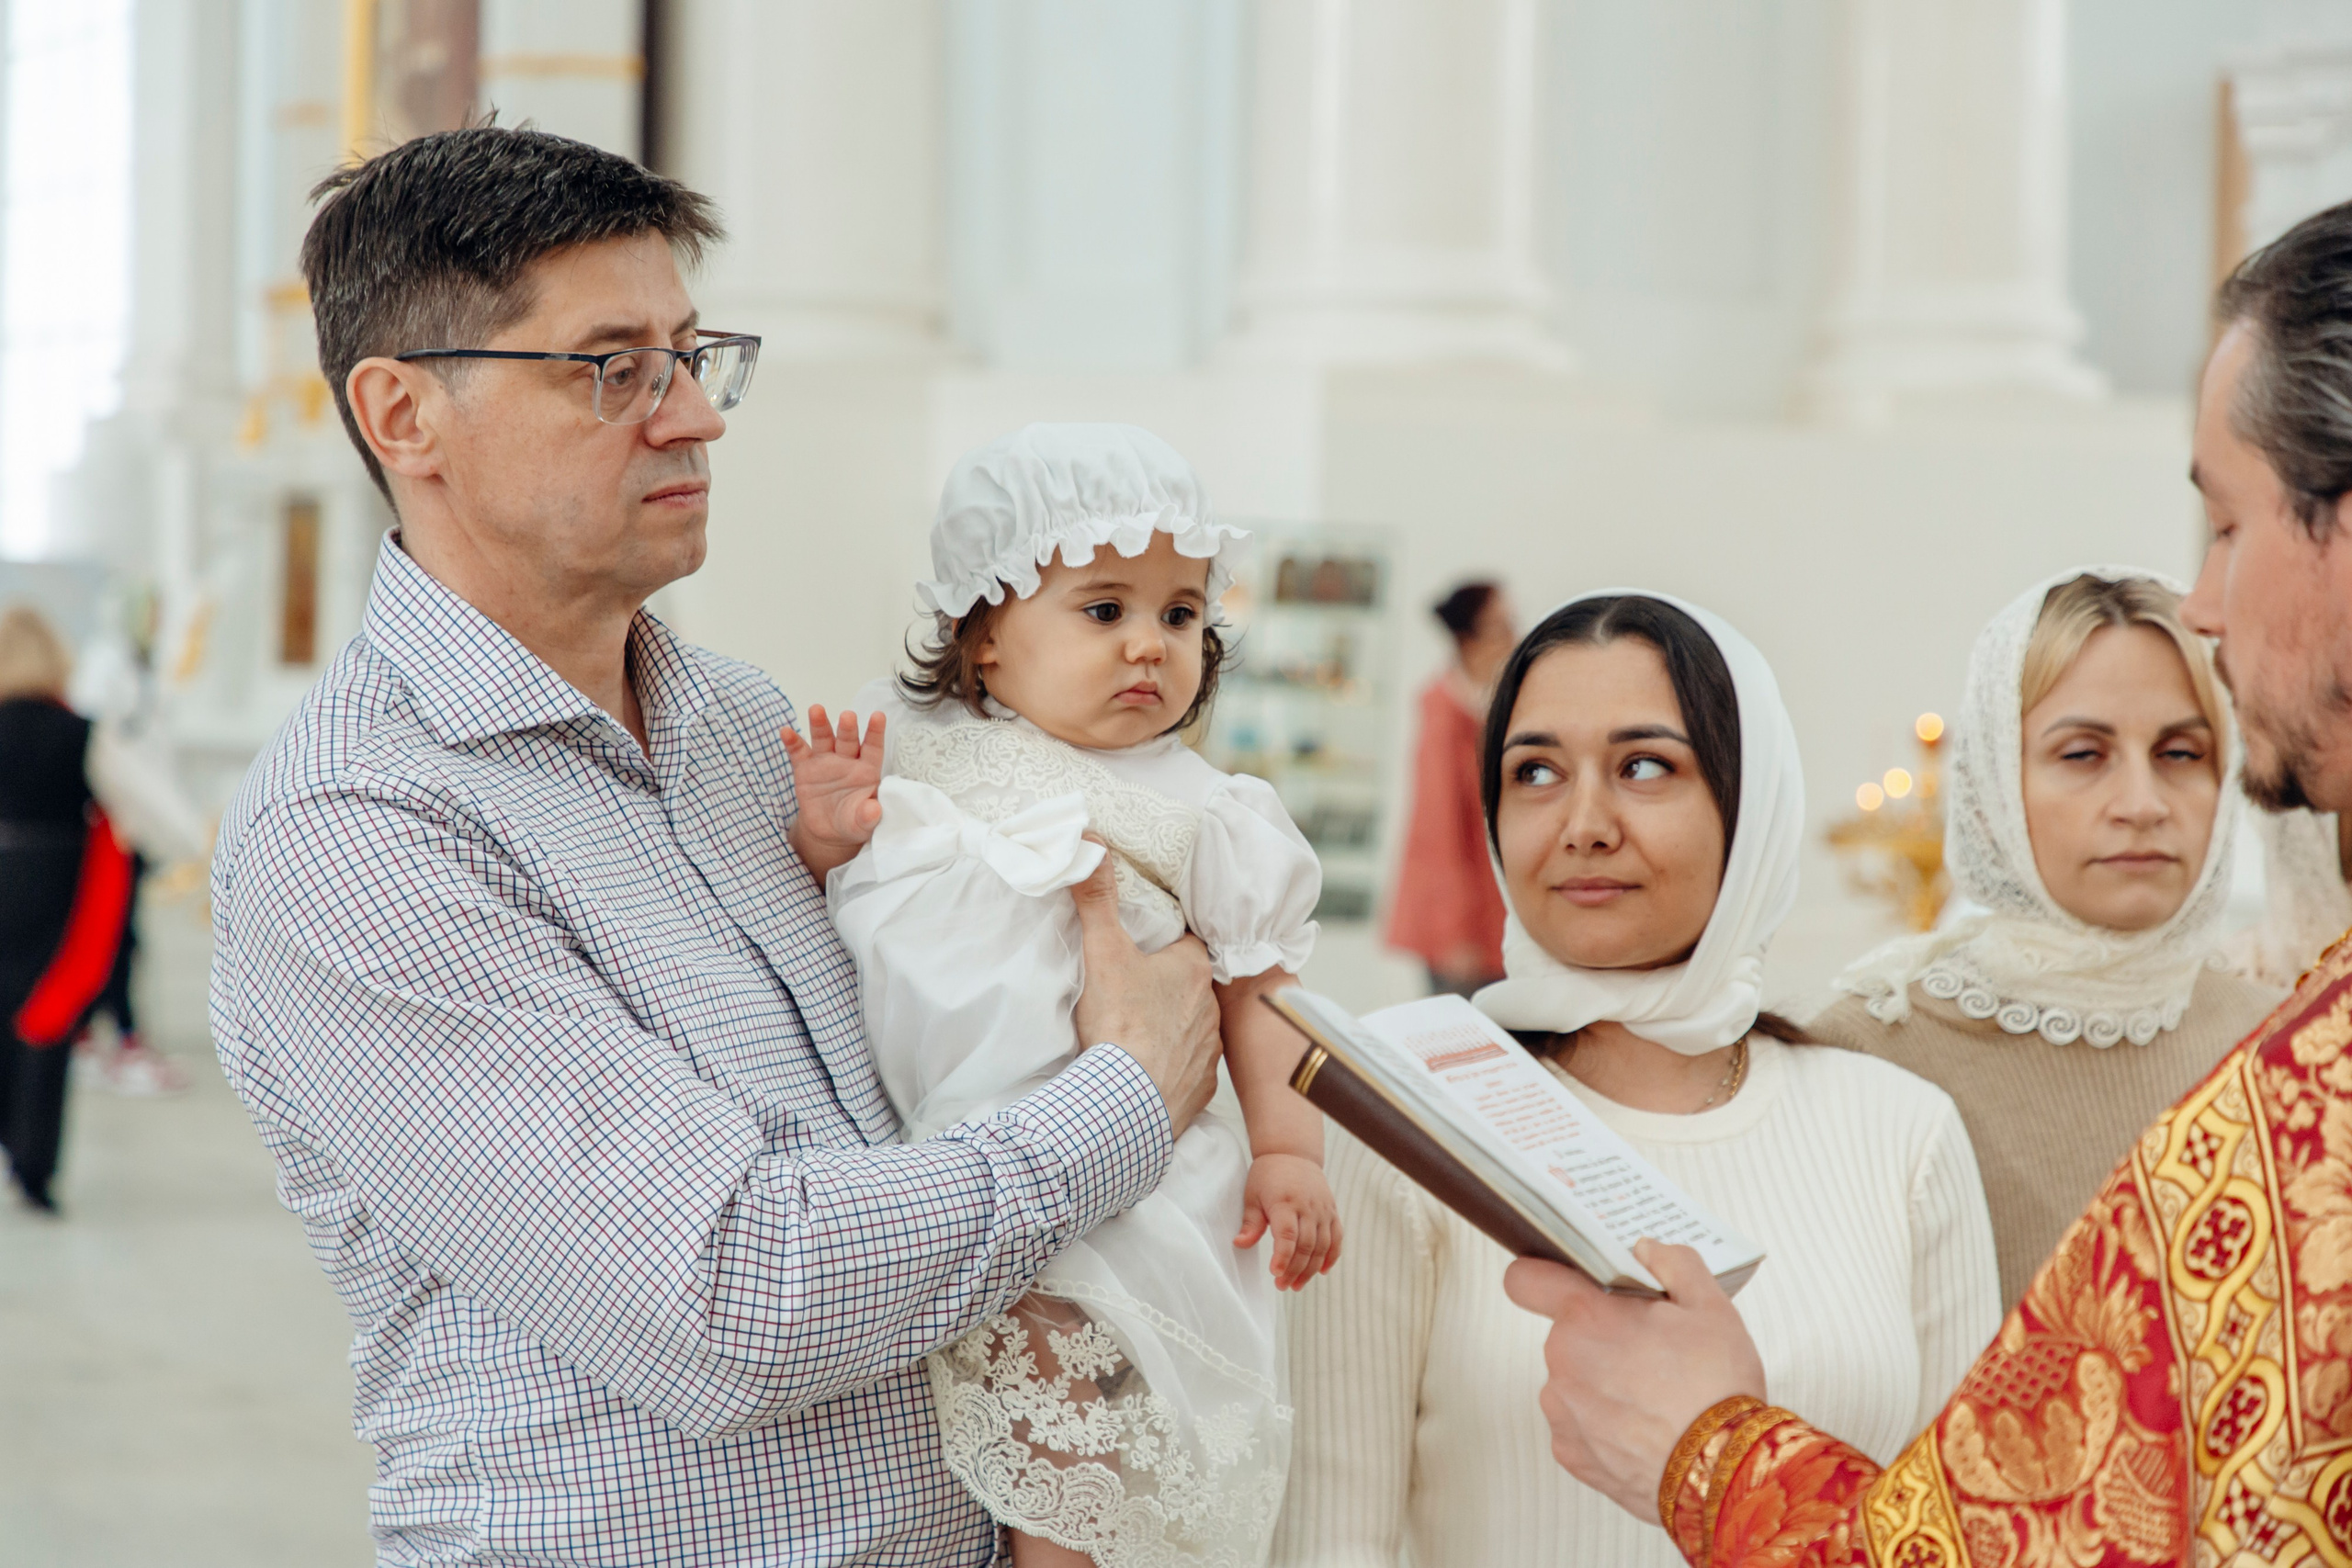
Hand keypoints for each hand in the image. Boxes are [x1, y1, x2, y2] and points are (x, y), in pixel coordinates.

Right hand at [782, 706, 884, 880]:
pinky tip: (786, 732)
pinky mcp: (805, 768)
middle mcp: (847, 760)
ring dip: (820, 724)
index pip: (873, 748)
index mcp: (867, 770)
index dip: (876, 732)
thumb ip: (868, 816)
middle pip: (848, 740)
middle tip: (847, 716)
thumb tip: (874, 810)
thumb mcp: (862, 823)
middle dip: (847, 728)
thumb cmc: (853, 821)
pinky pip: (799, 752)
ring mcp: (825, 761)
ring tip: (816, 709)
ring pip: (823, 739)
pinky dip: (793, 742)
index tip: (878, 716)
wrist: (829, 830)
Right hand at [1068, 849, 1220, 1132]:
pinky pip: (1189, 1070)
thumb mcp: (1102, 951)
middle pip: (1190, 986)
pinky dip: (1172, 1068)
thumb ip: (1097, 897)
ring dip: (1171, 1027)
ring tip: (1137, 1031)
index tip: (1142, 948)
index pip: (1186, 943)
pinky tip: (1147, 1071)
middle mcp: (1212, 1008)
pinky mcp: (1201, 1089)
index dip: (1164, 943)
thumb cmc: (1119, 1022)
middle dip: (1167, 986)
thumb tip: (1091, 841)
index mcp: (1193, 969)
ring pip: (1193, 1027)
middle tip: (1133, 989)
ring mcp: (1210, 1050)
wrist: (1125, 1103)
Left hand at [1236, 1153, 1341, 1289]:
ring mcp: (1323, 1209)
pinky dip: (1332, 1256)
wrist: (1292, 1153)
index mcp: (1285, 1202)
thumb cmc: (1267, 1176)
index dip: (1283, 1257)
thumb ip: (1251, 1222)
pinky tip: (1322, 1271)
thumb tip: (1239, 1244)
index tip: (1275, 1273)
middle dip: (1295, 1269)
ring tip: (1297, 1285)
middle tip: (1282, 1285)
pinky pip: (1337, 1237)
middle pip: (1306, 1245)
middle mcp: (1308, 1206)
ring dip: (1311, 1269)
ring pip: (1323, 1245)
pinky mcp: (1332, 1211)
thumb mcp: (1252, 1196)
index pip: (1287, 1235)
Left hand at [1502, 1239, 1765, 1519]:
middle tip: (1651, 1350)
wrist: (1722, 1472)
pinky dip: (1604, 1425)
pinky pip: (1579, 1426)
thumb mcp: (1710, 1306)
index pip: (1525, 1279)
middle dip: (1601, 1336)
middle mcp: (1562, 1361)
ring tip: (1655, 1397)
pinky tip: (1645, 1430)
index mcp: (1586, 1316)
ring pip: (1573, 1381)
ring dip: (1602, 1382)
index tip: (1563, 1283)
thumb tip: (1645, 1250)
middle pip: (1567, 1334)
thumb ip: (1672, 1262)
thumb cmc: (1716, 1387)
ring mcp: (1562, 1411)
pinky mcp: (1571, 1454)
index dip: (1541, 1277)